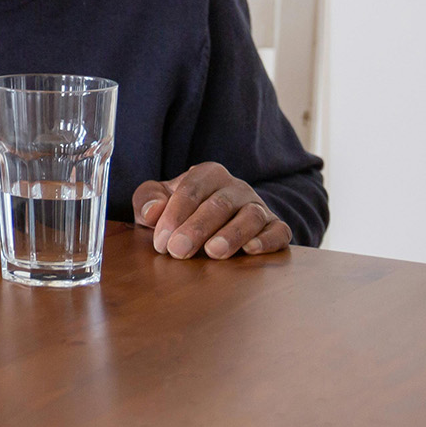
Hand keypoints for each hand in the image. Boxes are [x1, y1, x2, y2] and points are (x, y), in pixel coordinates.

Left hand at [133, 162, 291, 258]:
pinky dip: (267, 240)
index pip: (191, 189)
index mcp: (207, 174)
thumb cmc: (180, 213)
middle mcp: (236, 187)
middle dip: (196, 228)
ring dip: (232, 234)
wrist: (214, 226)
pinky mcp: (276, 227)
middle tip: (178, 251)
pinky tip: (251, 250)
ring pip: (250, 216)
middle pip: (219, 204)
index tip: (161, 241)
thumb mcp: (158, 202)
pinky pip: (278, 231)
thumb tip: (152, 211)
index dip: (174, 214)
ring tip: (213, 252)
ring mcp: (258, 206)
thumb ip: (147, 200)